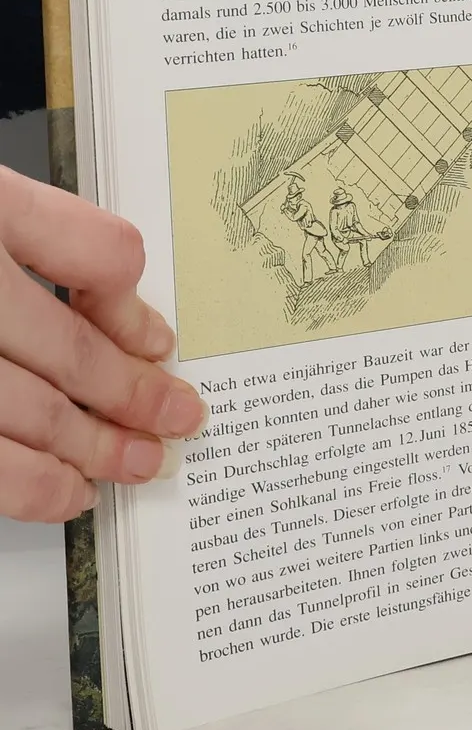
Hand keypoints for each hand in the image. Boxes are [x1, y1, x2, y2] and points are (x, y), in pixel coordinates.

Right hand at [1, 167, 205, 521]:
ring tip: (140, 464)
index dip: (134, 304)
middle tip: (183, 416)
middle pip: (72, 349)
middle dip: (138, 392)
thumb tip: (112, 283)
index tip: (158, 339)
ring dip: (97, 448)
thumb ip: (42, 237)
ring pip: (35, 413)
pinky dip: (30, 485)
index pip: (100, 253)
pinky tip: (65, 492)